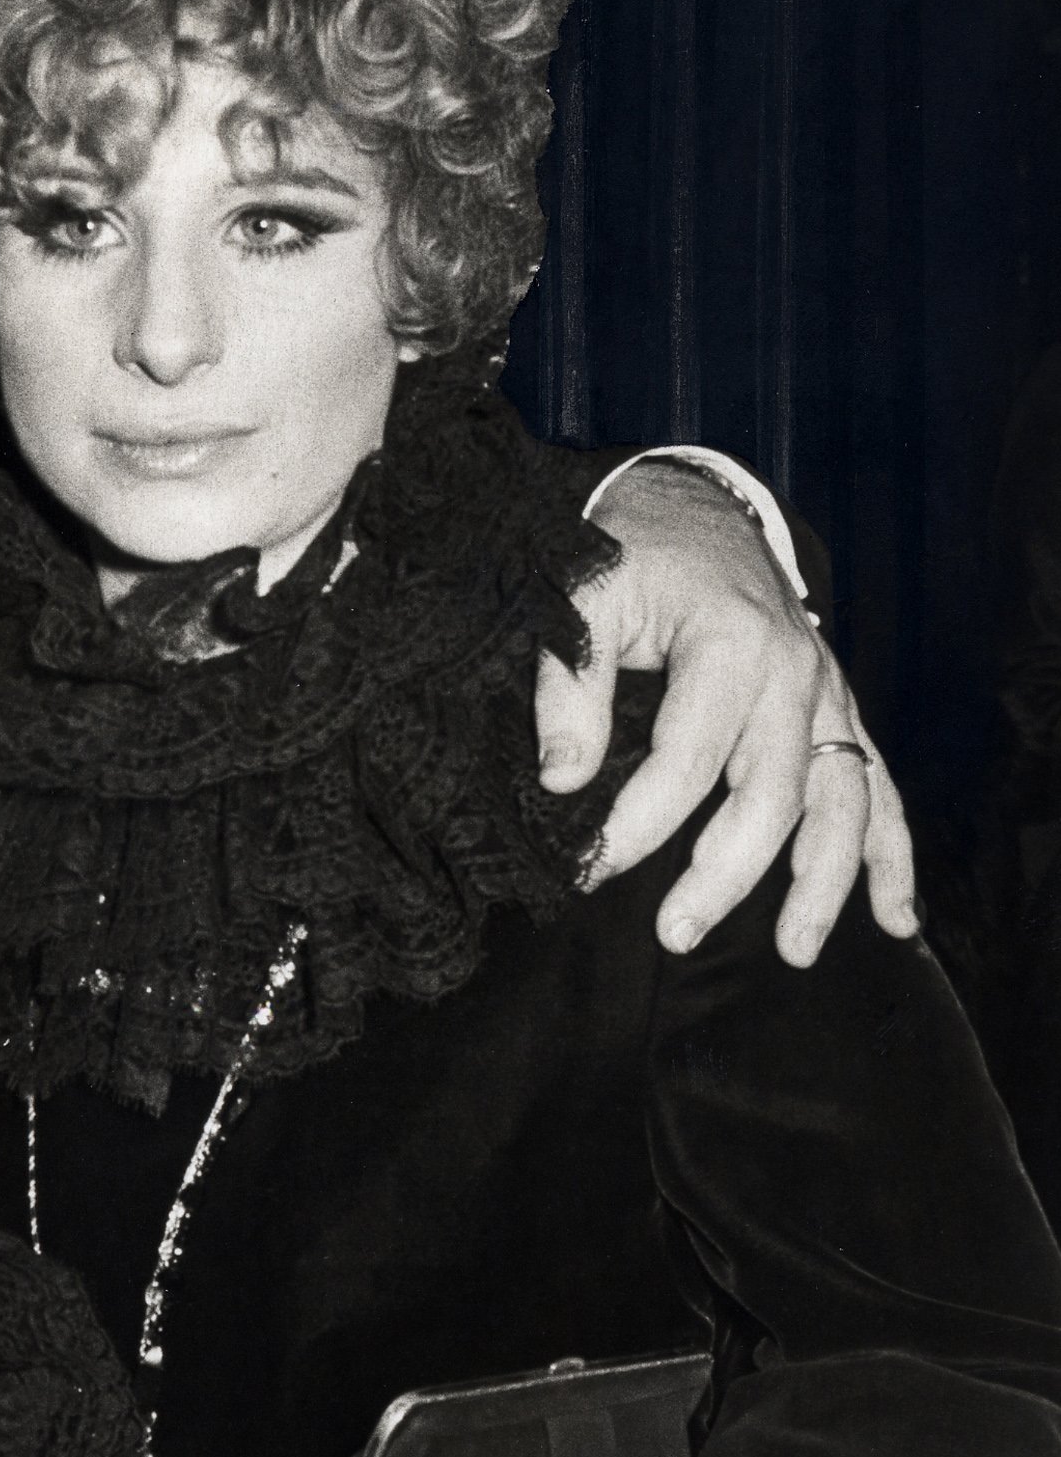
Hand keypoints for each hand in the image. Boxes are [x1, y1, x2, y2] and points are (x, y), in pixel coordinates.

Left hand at [539, 460, 916, 962]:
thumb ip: (568, 687)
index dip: (640, 822)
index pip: (689, 757)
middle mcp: (797, 673)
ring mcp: (827, 695)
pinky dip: (891, 855)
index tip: (592, 867)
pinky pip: (877, 788)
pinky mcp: (837, 712)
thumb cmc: (630, 555)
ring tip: (793, 950)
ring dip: (824, 882)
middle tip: (677, 932)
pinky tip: (893, 918)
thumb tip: (563, 779)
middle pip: (774, 793)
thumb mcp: (584, 597)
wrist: (690, 506)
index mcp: (733, 642)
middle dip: (728, 872)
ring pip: (844, 801)